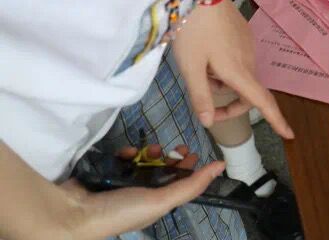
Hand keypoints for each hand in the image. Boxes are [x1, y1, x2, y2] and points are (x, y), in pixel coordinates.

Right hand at [63, 145, 222, 239]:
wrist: (75, 213)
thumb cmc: (122, 210)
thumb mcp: (163, 200)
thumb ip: (192, 184)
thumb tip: (221, 166)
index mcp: (157, 205)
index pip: (178, 183)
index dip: (187, 166)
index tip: (190, 151)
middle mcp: (142, 194)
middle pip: (162, 169)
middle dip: (168, 156)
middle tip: (172, 147)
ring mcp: (124, 183)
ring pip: (144, 161)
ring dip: (149, 152)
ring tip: (148, 150)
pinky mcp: (107, 172)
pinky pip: (123, 158)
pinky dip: (126, 153)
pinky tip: (125, 152)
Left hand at [171, 0, 293, 139]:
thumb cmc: (194, 30)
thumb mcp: (190, 67)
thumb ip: (200, 96)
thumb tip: (209, 122)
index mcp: (238, 71)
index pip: (261, 102)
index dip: (276, 120)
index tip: (289, 134)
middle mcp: (249, 60)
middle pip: (248, 92)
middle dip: (231, 105)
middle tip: (206, 108)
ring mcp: (248, 46)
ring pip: (241, 75)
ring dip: (225, 84)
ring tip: (199, 71)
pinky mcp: (243, 34)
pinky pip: (238, 60)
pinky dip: (225, 68)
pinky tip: (206, 56)